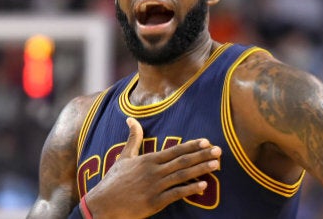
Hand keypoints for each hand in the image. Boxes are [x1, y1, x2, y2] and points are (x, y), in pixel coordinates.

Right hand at [84, 117, 221, 218]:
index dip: (191, 145)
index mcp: (148, 160)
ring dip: (200, 170)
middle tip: (219, 151)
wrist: (103, 204)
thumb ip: (133, 138)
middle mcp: (153, 171)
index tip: (206, 141)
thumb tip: (130, 118)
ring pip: (182, 176)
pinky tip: (203, 186)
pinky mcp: (155, 202)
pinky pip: (176, 194)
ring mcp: (155, 187)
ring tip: (216, 165)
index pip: (174, 150)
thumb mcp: (123, 157)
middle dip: (202, 155)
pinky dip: (190, 189)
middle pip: (182, 161)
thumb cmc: (114, 181)